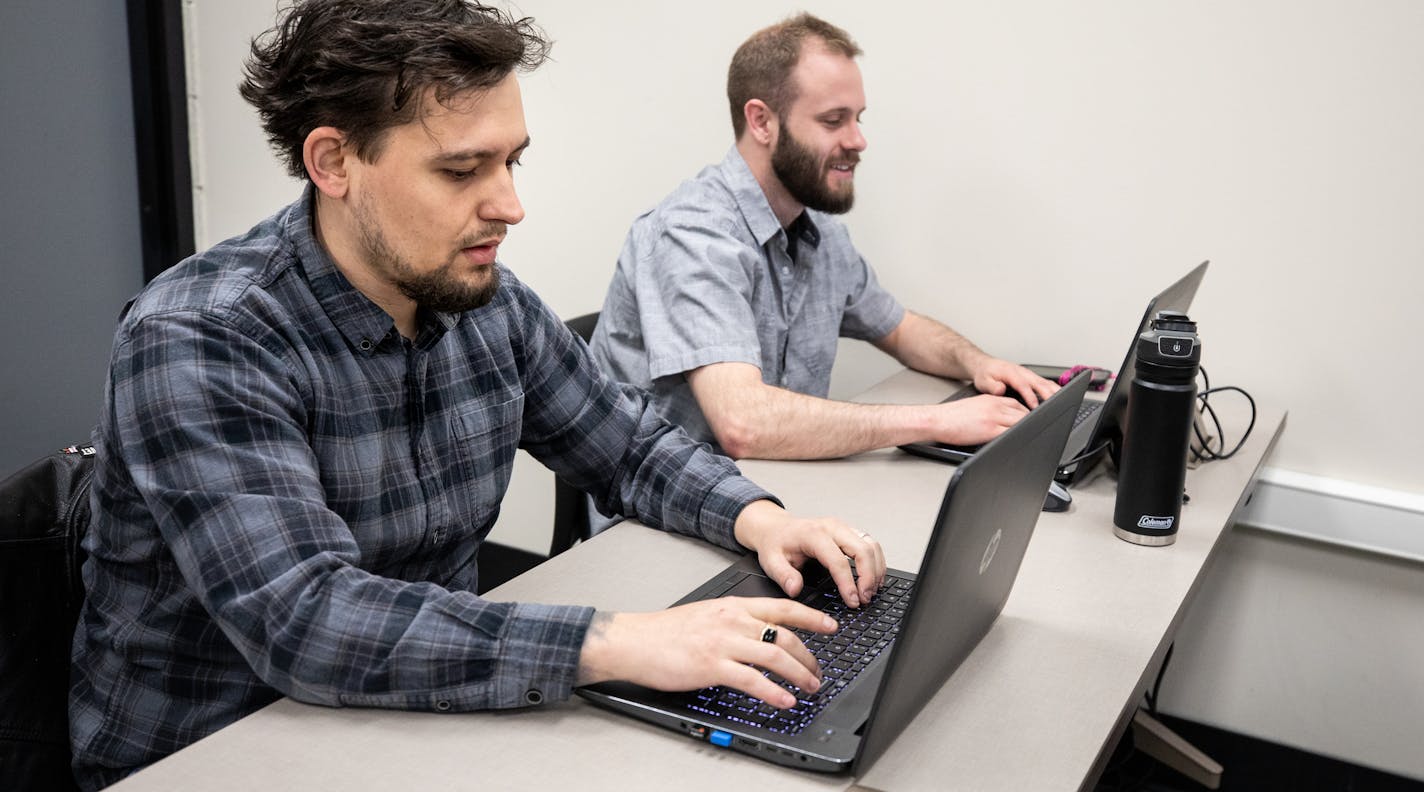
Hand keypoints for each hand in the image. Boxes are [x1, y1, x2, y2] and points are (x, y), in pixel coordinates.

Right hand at [576, 598, 837, 706]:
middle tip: (819, 671)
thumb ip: (732, 621)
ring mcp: (723, 642)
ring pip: (774, 656)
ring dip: (799, 674)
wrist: (634, 640)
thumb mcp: (705, 614)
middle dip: (809, 656)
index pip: (782, 608)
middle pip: (784, 635)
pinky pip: (752, 680)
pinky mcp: (712, 665)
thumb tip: (756, 633)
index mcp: (732, 607)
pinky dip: (774, 692)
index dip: (811, 617)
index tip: (831, 625)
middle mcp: (732, 621)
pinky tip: (785, 701)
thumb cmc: (664, 632)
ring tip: (810, 687)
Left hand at [732, 500, 885, 607]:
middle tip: (864, 599)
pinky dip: (876, 562)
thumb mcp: (770, 561)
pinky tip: (873, 578)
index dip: (848, 583)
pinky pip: (870, 544)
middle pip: (863, 550)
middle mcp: (832, 527)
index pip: (838, 560)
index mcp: (813, 534)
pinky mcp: (849, 532)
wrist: (776, 527)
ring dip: (876, 570)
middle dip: (869, 577)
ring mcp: (843, 528)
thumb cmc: (776, 543)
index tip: (852, 601)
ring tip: (871, 592)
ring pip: (871, 545)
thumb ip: (783, 576)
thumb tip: (795, 589)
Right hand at [930, 392, 1029, 445]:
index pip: (1017, 404)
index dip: (1026, 413)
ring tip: (1028, 438)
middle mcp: (995, 406)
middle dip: (1030, 422)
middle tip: (1033, 431)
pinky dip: (1016, 438)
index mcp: (991, 399)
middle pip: (1023, 413)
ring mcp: (993, 418)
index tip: (1028, 420)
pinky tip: (1017, 443)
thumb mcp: (974, 405)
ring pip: (1020, 422)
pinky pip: (1010, 433)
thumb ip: (990, 409)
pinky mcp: (989, 430)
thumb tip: (1001, 419)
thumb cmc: (951, 416)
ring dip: (1026, 430)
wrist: (937, 419)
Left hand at [969, 357, 1058, 407]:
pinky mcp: (1031, 378)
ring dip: (1054, 391)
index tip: (1035, 407)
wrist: (985, 365)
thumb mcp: (983, 381)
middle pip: (1039, 382)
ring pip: (1045, 382)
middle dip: (1048, 394)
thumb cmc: (985, 374)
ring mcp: (1028, 374)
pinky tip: (1059, 396)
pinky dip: (1053, 389)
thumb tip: (1000, 390)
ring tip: (1063, 402)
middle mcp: (1022, 372)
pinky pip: (1045, 382)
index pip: (1023, 385)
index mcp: (1010, 372)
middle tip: (1055, 406)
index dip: (1030, 396)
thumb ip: (992, 386)